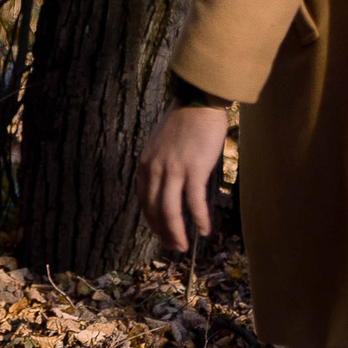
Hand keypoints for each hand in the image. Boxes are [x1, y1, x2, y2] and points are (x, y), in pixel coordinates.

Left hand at [136, 103, 230, 253]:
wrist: (198, 101)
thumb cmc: (185, 121)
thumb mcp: (162, 144)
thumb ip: (161, 165)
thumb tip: (170, 186)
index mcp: (146, 163)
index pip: (144, 200)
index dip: (152, 220)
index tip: (161, 232)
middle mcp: (155, 169)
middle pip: (154, 210)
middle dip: (163, 232)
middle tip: (172, 245)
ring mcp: (173, 170)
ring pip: (170, 211)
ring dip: (176, 232)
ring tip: (182, 246)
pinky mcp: (193, 169)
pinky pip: (193, 202)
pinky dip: (197, 219)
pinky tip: (203, 230)